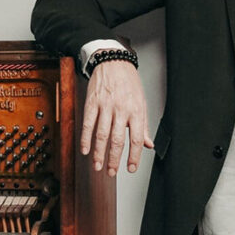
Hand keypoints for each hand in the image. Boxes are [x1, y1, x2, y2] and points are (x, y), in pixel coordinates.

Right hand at [81, 59, 152, 174]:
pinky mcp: (92, 102)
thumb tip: (148, 144)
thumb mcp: (142, 102)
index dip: (133, 157)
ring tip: (98, 166)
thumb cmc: (129, 82)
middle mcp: (121, 110)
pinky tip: (86, 150)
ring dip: (99, 153)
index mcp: (136, 111)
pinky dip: (86, 139)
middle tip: (111, 172)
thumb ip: (144, 125)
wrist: (113, 61)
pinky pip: (88, 124)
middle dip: (114, 160)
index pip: (136, 139)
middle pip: (117, 140)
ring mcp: (106, 106)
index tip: (131, 168)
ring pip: (102, 135)